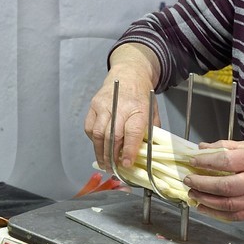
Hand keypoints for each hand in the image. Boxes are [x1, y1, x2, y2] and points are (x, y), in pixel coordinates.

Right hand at [83, 51, 157, 173]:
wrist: (129, 73)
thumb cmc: (141, 95)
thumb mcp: (152, 112)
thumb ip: (149, 132)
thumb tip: (145, 154)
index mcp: (138, 108)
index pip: (132, 132)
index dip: (129, 150)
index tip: (127, 164)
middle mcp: (120, 106)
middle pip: (112, 135)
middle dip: (112, 156)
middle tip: (113, 169)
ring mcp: (104, 105)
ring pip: (98, 133)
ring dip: (100, 152)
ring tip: (104, 163)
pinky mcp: (93, 105)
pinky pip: (90, 127)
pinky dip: (94, 140)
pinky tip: (99, 146)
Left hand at [180, 141, 243, 221]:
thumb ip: (227, 146)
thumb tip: (203, 148)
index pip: (225, 161)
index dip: (206, 162)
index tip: (193, 161)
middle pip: (224, 186)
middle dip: (202, 184)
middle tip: (188, 180)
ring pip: (226, 204)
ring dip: (205, 200)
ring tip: (192, 194)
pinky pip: (233, 216)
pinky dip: (216, 214)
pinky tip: (204, 208)